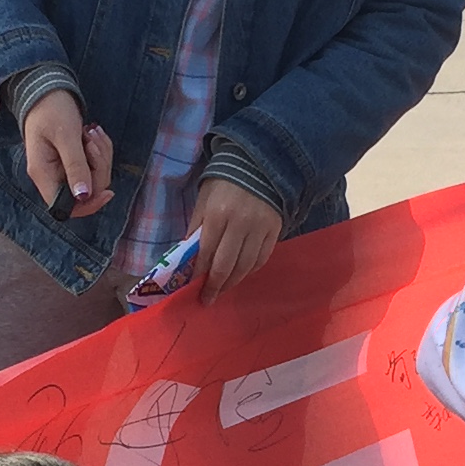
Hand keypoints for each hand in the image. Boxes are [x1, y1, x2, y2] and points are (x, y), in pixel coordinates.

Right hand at [22, 91, 114, 219]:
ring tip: (92, 132)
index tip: (108, 192)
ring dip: (101, 156)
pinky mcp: (73, 160)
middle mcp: (52, 177)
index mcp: (44, 175)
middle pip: (86, 192)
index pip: (65, 208)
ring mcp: (63, 169)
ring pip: (94, 178)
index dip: (88, 205)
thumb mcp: (66, 136)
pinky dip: (100, 150)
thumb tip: (83, 196)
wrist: (47, 89)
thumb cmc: (52, 110)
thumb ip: (75, 166)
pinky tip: (93, 133)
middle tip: (92, 140)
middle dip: (98, 167)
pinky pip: (94, 165)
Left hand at [190, 176, 284, 301]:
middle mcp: (241, 223)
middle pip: (227, 265)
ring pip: (246, 266)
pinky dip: (250, 270)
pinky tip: (241, 274)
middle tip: (207, 299)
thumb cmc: (224, 184)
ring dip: (233, 282)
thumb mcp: (204, 202)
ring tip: (223, 289)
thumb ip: (197, 229)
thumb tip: (189, 258)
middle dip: (216, 286)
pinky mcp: (275, 230)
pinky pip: (262, 258)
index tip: (193, 287)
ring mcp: (261, 228)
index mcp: (218, 214)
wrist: (257, 166)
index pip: (207, 252)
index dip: (200, 273)